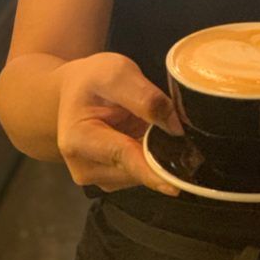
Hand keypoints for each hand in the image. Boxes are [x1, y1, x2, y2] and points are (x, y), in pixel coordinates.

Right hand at [56, 52, 182, 196]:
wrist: (76, 91)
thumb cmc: (93, 79)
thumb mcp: (117, 73)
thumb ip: (145, 98)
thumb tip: (175, 128)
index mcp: (78, 139)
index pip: (123, 156)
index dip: (153, 170)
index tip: (177, 186)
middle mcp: (84, 167)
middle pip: (136, 170)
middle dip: (162, 156)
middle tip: (183, 135)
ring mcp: (98, 178)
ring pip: (142, 176)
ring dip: (157, 156)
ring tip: (154, 127)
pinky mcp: (111, 180)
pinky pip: (142, 174)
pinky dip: (152, 159)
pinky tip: (149, 138)